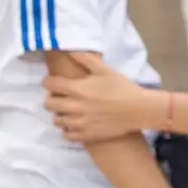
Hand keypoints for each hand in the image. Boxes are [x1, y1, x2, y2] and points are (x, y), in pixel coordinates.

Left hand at [43, 53, 158, 142]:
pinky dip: (68, 130)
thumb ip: (86, 59)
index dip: (49, 82)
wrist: (138, 109)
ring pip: (57, 120)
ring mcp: (80, 123)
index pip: (50, 85)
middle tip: (61, 97)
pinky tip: (75, 123)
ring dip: (60, 114)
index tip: (53, 82)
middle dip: (52, 98)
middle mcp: (75, 107)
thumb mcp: (105, 69)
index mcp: (79, 89)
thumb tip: (70, 51)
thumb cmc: (122, 87)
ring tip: (69, 111)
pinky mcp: (86, 135)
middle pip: (49, 104)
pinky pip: (66, 135)